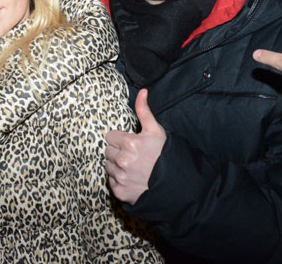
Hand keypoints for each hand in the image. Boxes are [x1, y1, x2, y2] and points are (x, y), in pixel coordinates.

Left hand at [104, 88, 165, 203]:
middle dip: (117, 151)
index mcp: (129, 143)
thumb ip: (144, 110)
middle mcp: (122, 160)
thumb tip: (142, 91)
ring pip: (108, 166)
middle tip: (133, 155)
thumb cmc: (165, 155)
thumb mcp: (156, 131)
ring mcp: (120, 177)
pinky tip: (132, 179)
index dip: (120, 139)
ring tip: (133, 167)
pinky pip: (111, 181)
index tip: (130, 143)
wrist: (174, 184)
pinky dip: (119, 180)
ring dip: (116, 166)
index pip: (109, 137)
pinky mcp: (120, 191)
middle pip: (107, 151)